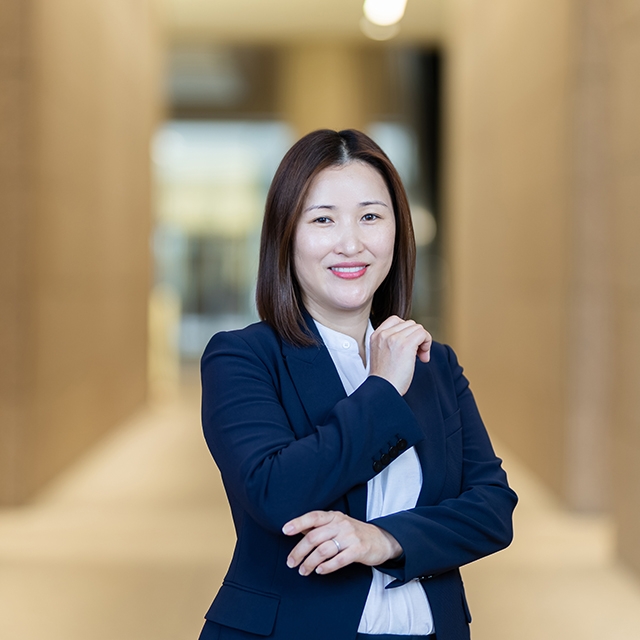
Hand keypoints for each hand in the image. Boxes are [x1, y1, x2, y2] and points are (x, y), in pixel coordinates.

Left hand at [282, 510, 401, 575]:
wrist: (381, 539)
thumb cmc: (354, 533)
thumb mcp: (338, 524)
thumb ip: (320, 527)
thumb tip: (298, 529)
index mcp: (334, 516)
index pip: (313, 517)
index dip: (298, 523)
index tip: (285, 530)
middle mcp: (341, 524)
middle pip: (314, 537)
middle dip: (299, 551)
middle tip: (291, 562)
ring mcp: (350, 537)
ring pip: (323, 550)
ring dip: (310, 562)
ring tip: (303, 570)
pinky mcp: (358, 550)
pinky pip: (338, 560)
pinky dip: (326, 567)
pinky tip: (319, 571)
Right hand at [369, 316, 431, 394]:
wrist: (383, 390)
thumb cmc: (385, 379)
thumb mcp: (382, 354)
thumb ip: (391, 342)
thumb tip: (412, 337)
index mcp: (376, 336)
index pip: (396, 320)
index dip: (406, 331)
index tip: (409, 346)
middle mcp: (384, 334)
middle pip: (409, 324)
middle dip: (416, 338)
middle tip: (417, 355)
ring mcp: (394, 338)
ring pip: (418, 328)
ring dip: (423, 341)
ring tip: (420, 357)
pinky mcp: (406, 344)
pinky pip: (423, 334)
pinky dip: (427, 343)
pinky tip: (423, 357)